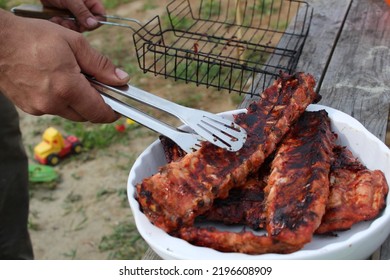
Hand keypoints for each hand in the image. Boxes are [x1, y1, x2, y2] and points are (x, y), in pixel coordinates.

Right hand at [0, 11, 129, 122]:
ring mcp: (38, 108)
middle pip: (85, 115)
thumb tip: (121, 78)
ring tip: (71, 78)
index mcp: (67, 88)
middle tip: (95, 85)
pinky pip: (53, 109)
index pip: (98, 112)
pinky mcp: (28, 108)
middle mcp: (53, 103)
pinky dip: (60, 100)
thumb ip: (100, 65)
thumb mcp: (74, 44)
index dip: (112, 112)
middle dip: (94, 104)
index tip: (119, 108)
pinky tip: (55, 82)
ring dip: (77, 101)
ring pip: (70, 113)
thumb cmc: (32, 37)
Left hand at [40, 0, 104, 31]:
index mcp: (91, 1)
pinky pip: (67, 25)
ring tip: (58, 19)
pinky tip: (55, 19)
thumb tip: (94, 24)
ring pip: (77, 27)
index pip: (101, 16)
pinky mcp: (66, 16)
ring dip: (67, 26)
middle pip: (88, 25)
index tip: (84, 25)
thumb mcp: (71, 0)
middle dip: (77, 26)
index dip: (94, 23)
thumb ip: (82, 12)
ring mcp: (75, 13)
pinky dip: (61, 24)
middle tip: (67, 22)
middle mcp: (85, 8)